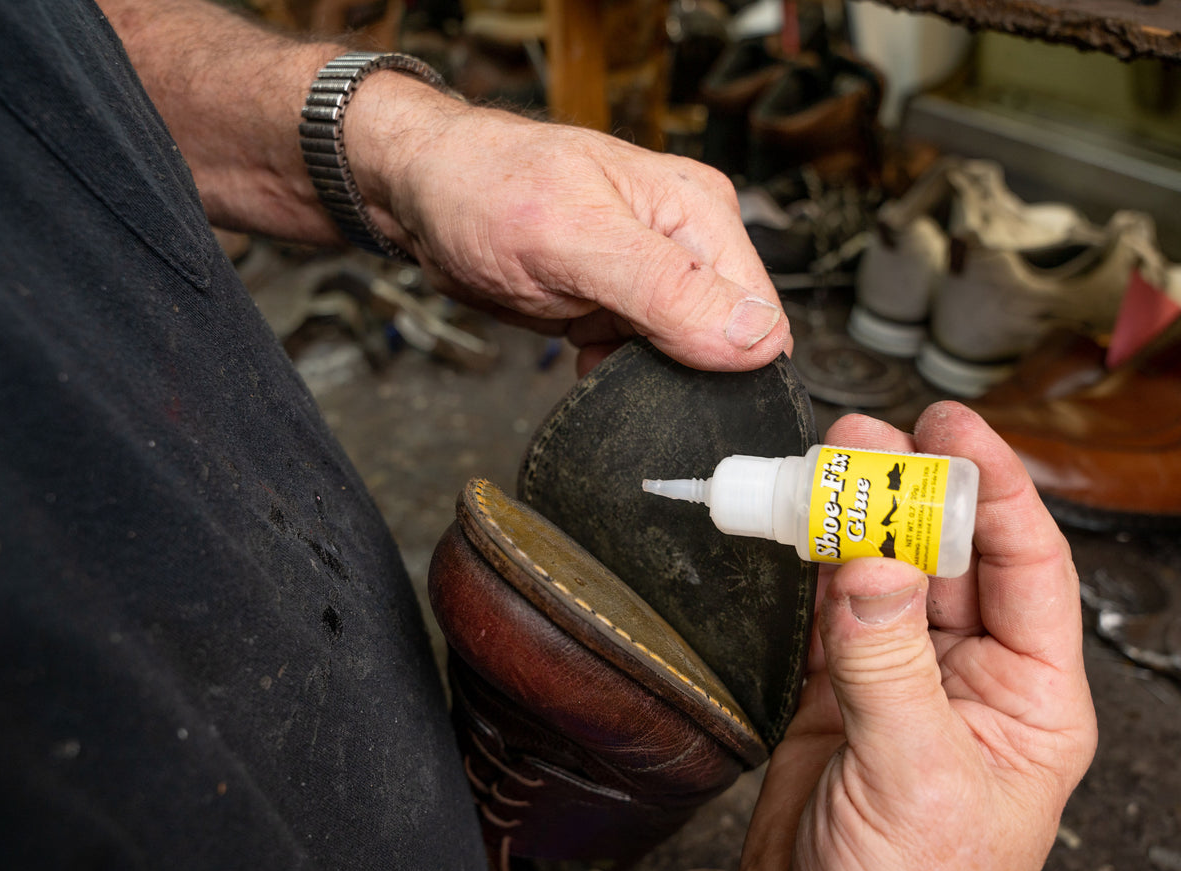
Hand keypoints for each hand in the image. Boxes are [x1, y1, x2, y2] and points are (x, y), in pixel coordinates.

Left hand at [344, 74, 788, 374]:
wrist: (421, 193)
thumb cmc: (482, 187)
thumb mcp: (574, 239)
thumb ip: (666, 289)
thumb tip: (755, 338)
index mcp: (701, 213)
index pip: (759, 315)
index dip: (729, 361)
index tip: (669, 370)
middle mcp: (689, 242)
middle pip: (728, 343)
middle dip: (683, 370)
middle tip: (616, 354)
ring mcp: (656, 276)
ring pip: (686, 359)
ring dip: (644, 373)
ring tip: (592, 343)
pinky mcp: (623, 303)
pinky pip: (645, 360)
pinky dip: (617, 371)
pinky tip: (584, 352)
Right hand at [682, 402, 1096, 870]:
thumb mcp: (917, 780)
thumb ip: (890, 664)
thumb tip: (874, 561)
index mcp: (1034, 701)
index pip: (1029, 566)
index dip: (995, 488)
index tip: (953, 430)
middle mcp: (976, 681)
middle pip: (951, 555)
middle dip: (913, 491)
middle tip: (866, 438)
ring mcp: (905, 681)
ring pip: (886, 572)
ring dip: (856, 519)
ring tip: (822, 464)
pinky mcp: (840, 692)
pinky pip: (832, 607)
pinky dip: (811, 565)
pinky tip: (798, 525)